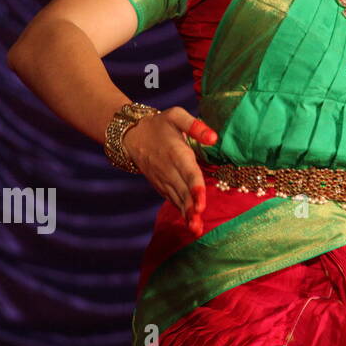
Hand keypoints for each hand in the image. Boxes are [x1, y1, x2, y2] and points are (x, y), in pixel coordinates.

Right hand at [123, 106, 216, 237]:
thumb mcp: (176, 116)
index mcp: (176, 153)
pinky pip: (172, 199)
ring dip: (186, 214)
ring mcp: (163, 179)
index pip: (188, 173)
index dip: (195, 188)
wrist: (131, 135)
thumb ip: (195, 125)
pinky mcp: (160, 185)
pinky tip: (190, 223)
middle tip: (198, 224)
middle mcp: (169, 169)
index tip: (201, 203)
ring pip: (177, 198)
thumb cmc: (159, 124)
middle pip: (183, 191)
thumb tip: (214, 138)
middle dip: (191, 208)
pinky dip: (181, 211)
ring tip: (195, 229)